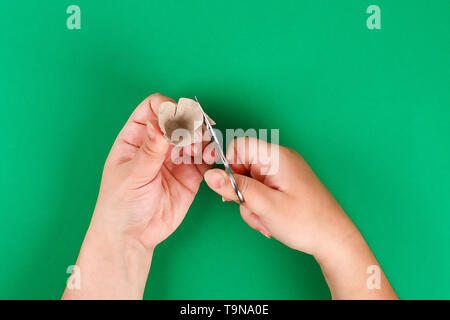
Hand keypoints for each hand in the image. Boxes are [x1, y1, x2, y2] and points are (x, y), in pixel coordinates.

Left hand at [63, 93, 209, 298]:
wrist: (133, 237)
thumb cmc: (121, 205)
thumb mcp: (132, 176)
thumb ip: (149, 151)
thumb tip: (159, 124)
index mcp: (136, 137)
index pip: (153, 108)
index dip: (167, 109)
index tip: (177, 122)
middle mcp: (158, 144)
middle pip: (179, 119)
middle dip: (190, 122)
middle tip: (194, 135)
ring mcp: (175, 158)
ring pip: (195, 135)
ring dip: (202, 137)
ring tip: (200, 150)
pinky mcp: (190, 174)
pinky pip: (205, 157)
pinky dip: (211, 153)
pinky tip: (210, 156)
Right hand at [204, 137, 396, 298]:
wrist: (334, 240)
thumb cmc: (307, 222)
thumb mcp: (265, 206)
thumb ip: (236, 188)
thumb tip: (210, 175)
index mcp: (277, 157)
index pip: (240, 146)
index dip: (229, 166)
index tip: (231, 189)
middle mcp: (280, 160)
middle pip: (243, 166)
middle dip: (242, 192)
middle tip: (254, 210)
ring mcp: (283, 173)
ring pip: (250, 182)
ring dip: (251, 204)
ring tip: (266, 219)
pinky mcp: (284, 184)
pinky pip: (261, 190)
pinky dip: (260, 206)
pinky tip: (270, 220)